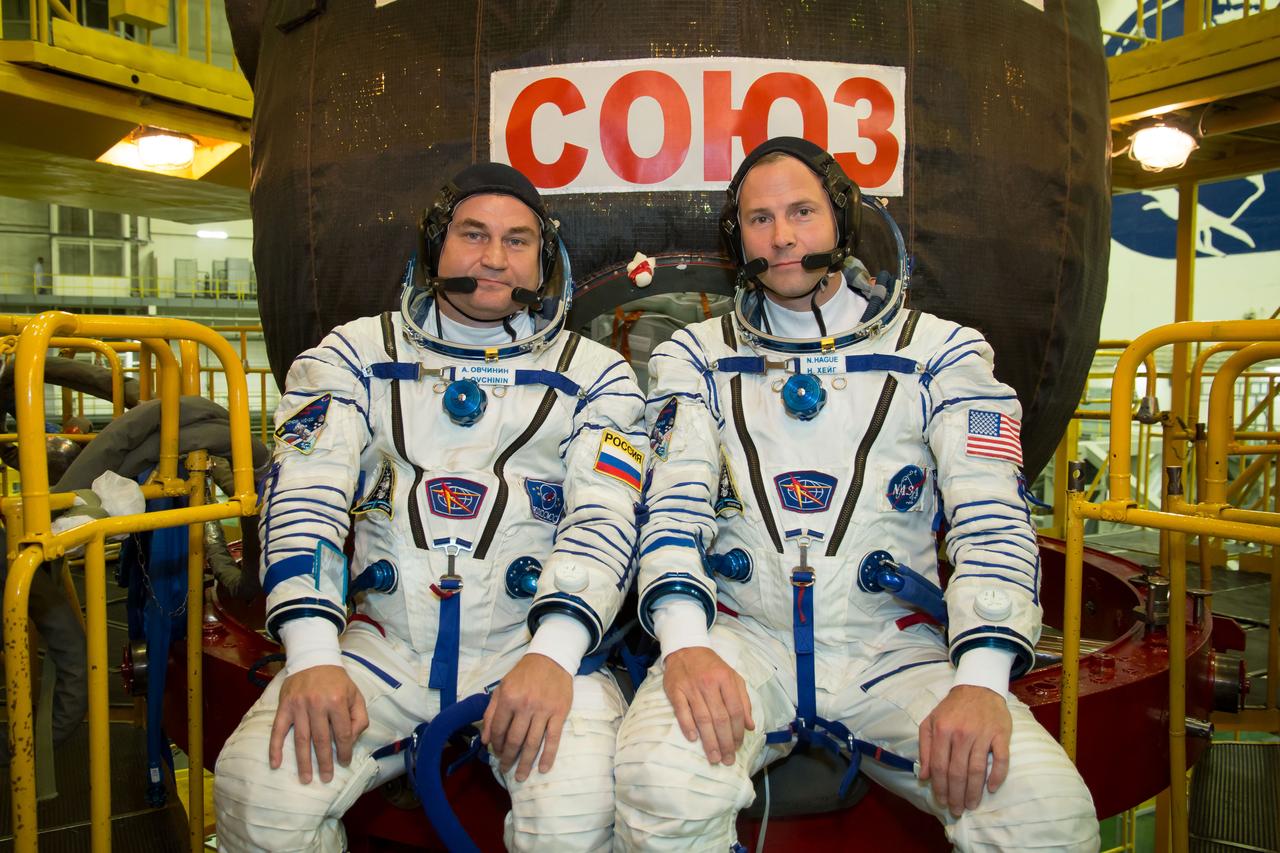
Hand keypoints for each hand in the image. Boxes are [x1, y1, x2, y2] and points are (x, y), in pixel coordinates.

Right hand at [268, 665, 368, 783]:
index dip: (345, 750)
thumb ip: (358, 718)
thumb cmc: (337, 681)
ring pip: (301, 739)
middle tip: (326, 779)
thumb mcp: (355, 695)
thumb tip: (350, 741)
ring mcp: (298, 706)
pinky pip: (277, 730)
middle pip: (321, 740)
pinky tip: (275, 764)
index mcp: (337, 701)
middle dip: (324, 762)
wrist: (313, 659)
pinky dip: (275, 748)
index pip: (342, 733)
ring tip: (306, 779)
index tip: (345, 762)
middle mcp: (317, 705)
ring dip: (303, 761)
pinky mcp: (284, 706)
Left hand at [482, 654, 572, 781]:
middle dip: (508, 758)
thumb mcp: (502, 688)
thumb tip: (484, 740)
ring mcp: (543, 710)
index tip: (495, 753)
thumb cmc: (524, 675)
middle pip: (514, 740)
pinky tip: (544, 768)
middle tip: (505, 769)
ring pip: (532, 743)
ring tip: (520, 777)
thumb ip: (490, 713)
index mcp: (508, 698)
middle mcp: (525, 706)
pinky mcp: (559, 713)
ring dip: (525, 763)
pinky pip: (553, 739)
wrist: (551, 659)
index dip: (495, 744)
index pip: (498, 729)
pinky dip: (548, 756)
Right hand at [663, 646, 754, 765]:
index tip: (738, 746)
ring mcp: (691, 688)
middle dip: (725, 742)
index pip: (735, 710)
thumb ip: (743, 700)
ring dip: (709, 741)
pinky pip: (682, 711)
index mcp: (726, 680)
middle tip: (727, 759)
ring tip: (714, 757)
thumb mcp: (733, 678)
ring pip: (703, 719)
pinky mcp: (675, 690)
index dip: (738, 731)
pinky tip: (693, 739)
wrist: (686, 649)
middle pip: (720, 718)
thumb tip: (749, 726)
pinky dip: (687, 726)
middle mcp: (709, 684)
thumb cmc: (712, 667)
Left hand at [918, 684, 1011, 815]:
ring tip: (971, 805)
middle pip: (957, 772)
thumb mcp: (930, 722)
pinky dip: (997, 776)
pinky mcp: (1000, 734)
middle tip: (957, 810)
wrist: (978, 688)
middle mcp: (961, 734)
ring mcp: (982, 734)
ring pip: (977, 770)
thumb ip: (925, 748)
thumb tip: (923, 776)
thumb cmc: (952, 708)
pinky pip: (1001, 759)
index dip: (939, 787)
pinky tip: (991, 788)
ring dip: (974, 792)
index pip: (939, 766)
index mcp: (941, 731)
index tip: (941, 801)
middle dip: (956, 795)